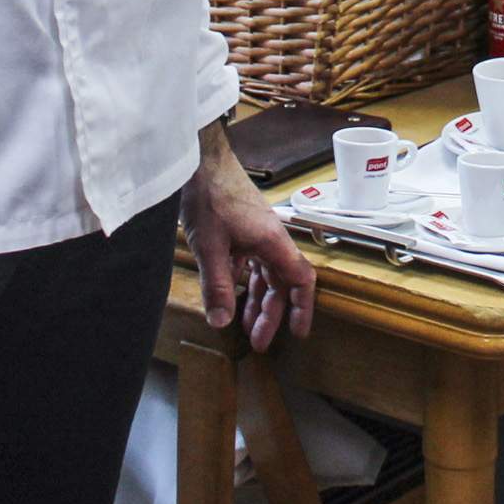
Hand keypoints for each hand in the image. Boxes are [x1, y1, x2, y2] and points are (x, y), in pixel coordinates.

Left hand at [183, 129, 314, 350]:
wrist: (201, 162)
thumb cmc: (211, 195)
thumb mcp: (210, 247)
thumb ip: (218, 286)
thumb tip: (222, 321)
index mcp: (273, 243)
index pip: (300, 280)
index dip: (302, 308)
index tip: (298, 332)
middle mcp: (270, 239)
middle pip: (280, 283)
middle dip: (271, 314)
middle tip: (258, 341)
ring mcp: (256, 233)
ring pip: (264, 273)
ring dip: (257, 299)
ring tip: (244, 324)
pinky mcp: (242, 228)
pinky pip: (250, 261)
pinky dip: (244, 280)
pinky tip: (231, 291)